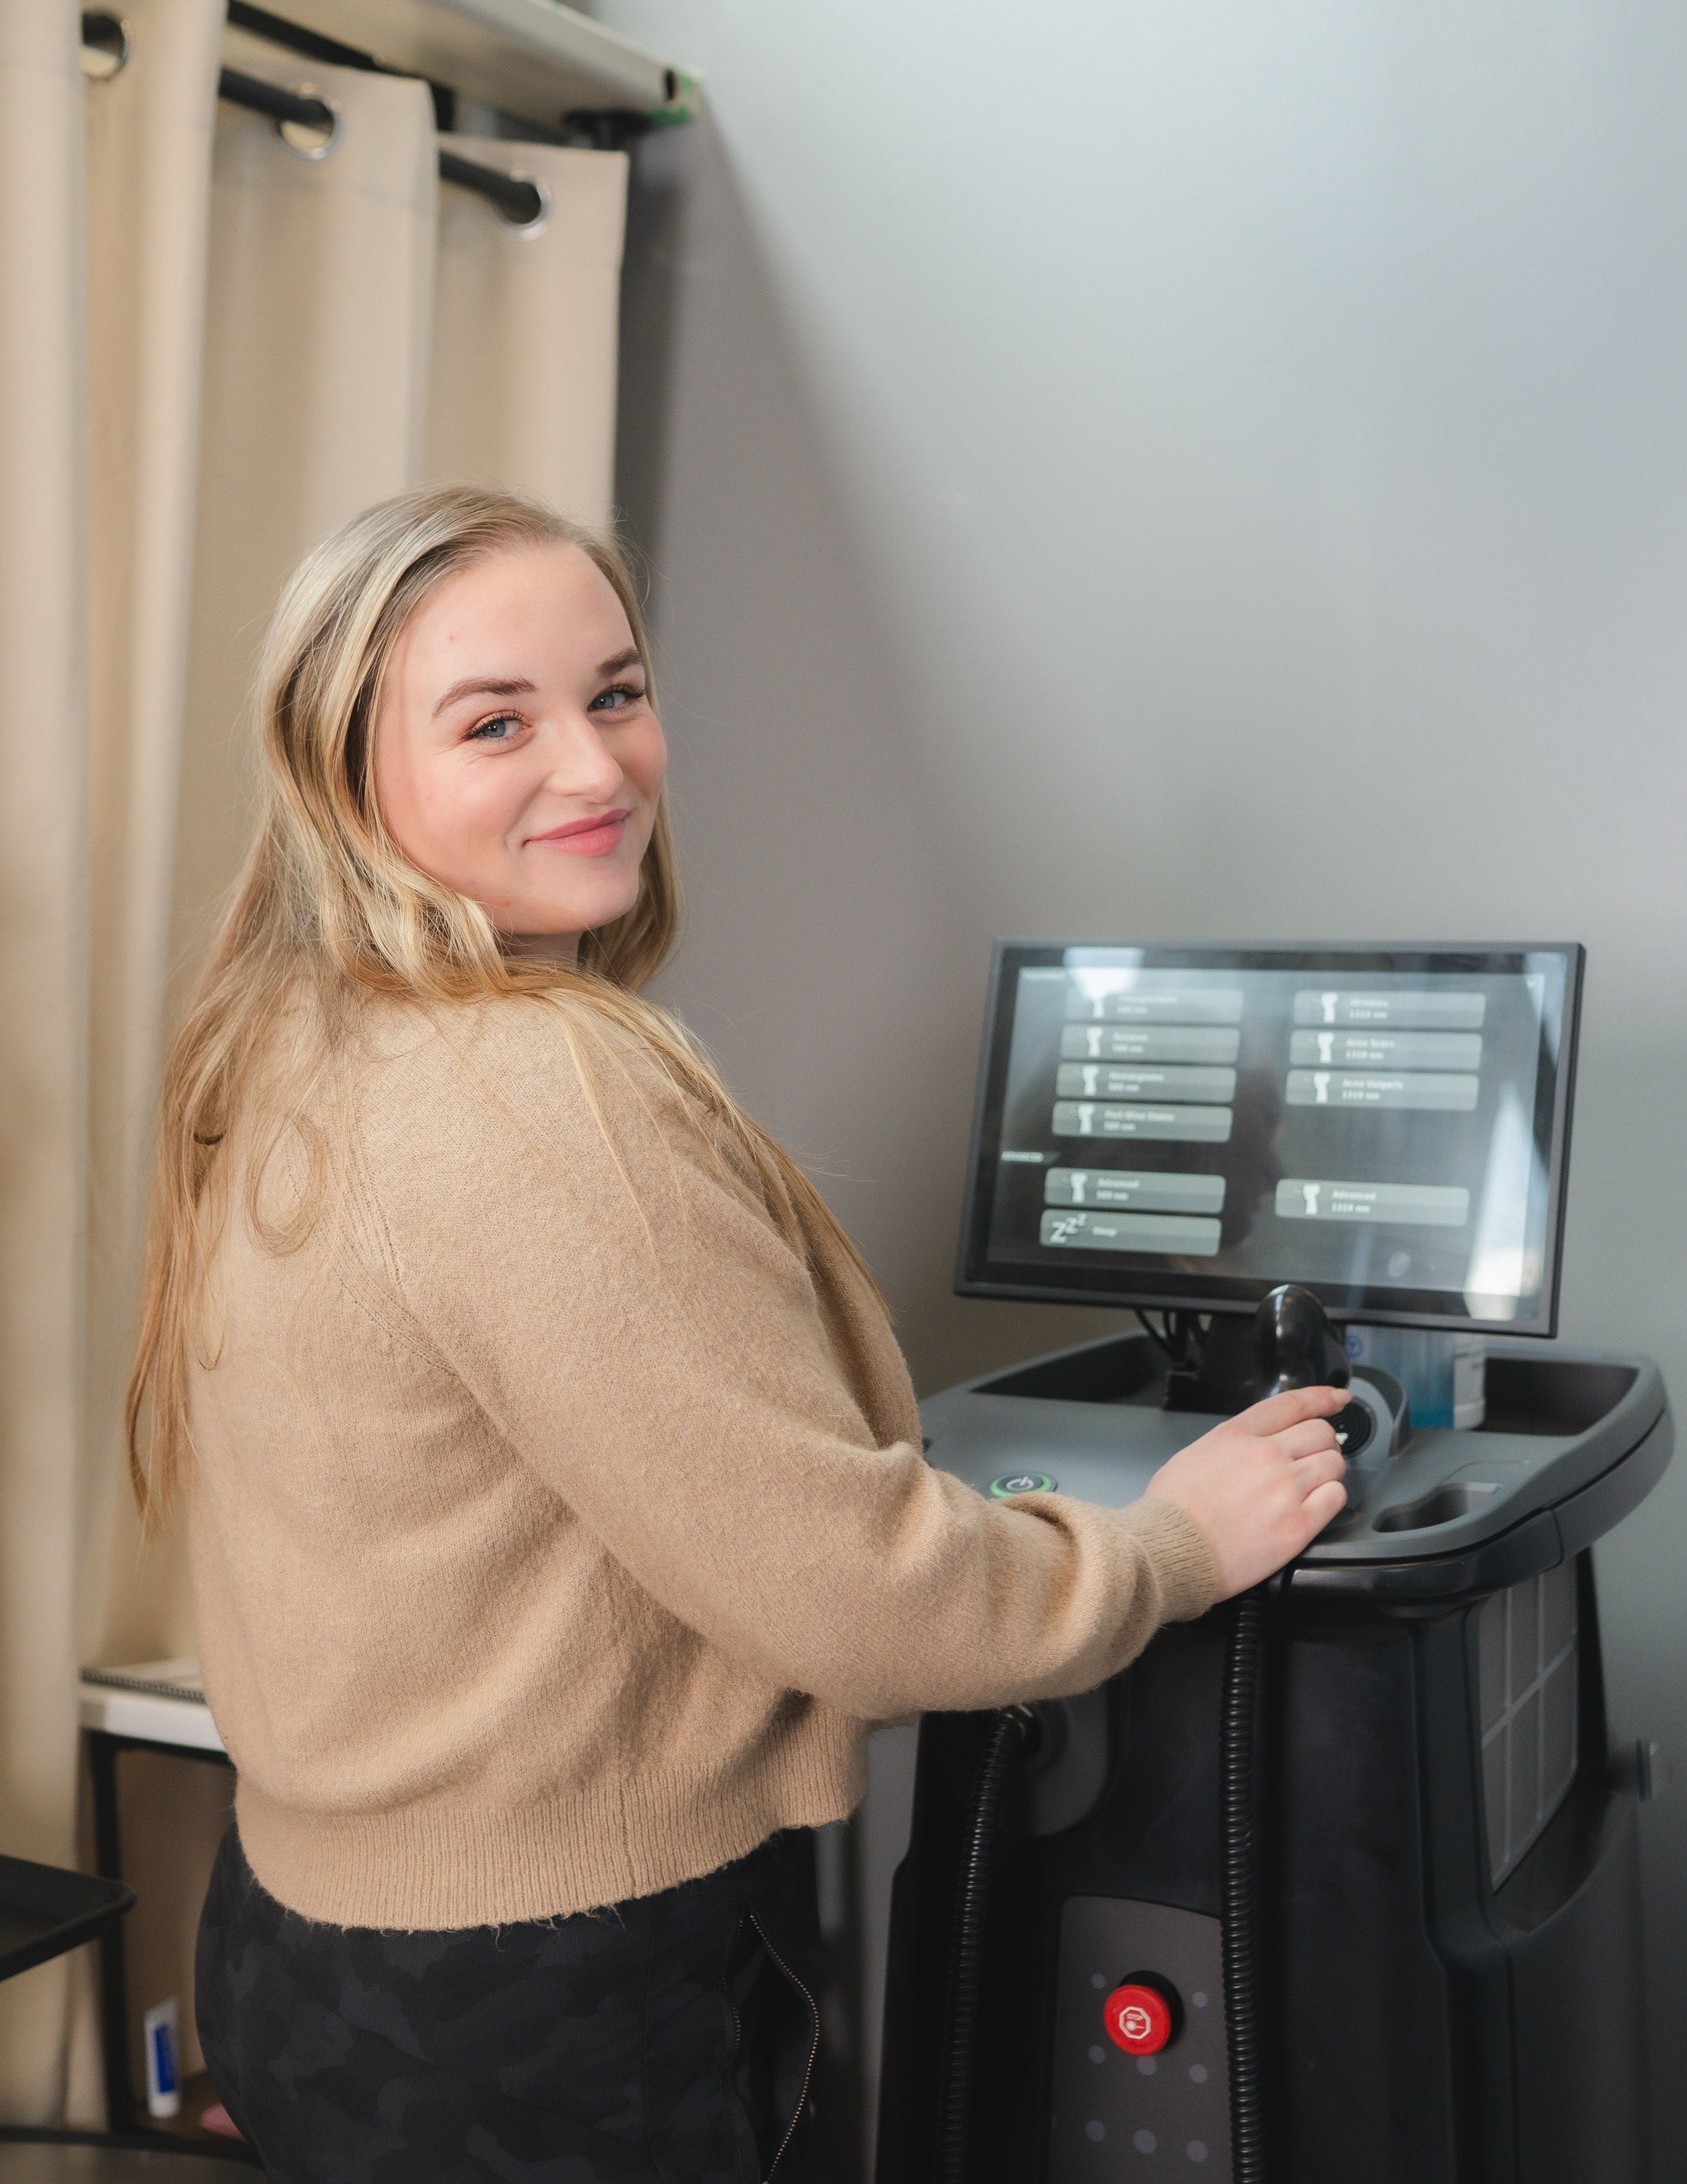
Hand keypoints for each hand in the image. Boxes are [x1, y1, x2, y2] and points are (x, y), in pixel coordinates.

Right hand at [1145, 1385, 1349, 1599]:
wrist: (1170, 1551)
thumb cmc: (1173, 1511)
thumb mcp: (1195, 1454)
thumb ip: (1232, 1444)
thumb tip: (1255, 1445)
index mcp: (1238, 1435)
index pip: (1293, 1404)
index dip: (1322, 1397)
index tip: (1337, 1398)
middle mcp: (1267, 1455)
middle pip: (1321, 1432)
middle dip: (1322, 1442)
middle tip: (1314, 1457)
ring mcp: (1286, 1489)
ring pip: (1333, 1463)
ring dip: (1327, 1472)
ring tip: (1311, 1485)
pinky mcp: (1299, 1524)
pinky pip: (1335, 1497)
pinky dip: (1330, 1498)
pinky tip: (1315, 1506)